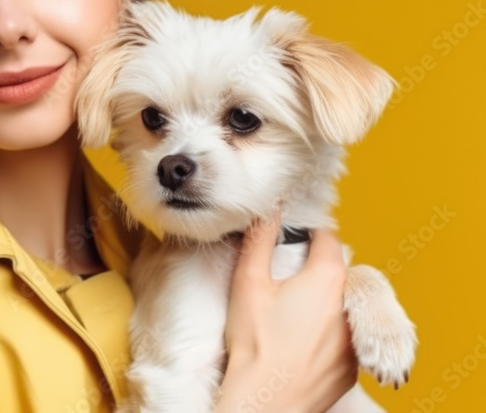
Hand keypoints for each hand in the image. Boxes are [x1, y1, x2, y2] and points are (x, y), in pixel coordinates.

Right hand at [214, 211, 358, 412]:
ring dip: (324, 303)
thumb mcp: (248, 282)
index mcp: (327, 278)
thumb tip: (268, 210)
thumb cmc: (255, 341)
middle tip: (285, 281)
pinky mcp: (351, 366)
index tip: (291, 241)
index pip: (328, 237)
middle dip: (314, 270)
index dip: (308, 234)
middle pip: (337, 272)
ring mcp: (354, 339)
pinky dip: (327, 335)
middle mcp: (349, 305)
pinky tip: (299, 343)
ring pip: (342, 306)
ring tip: (291, 316)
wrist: (266, 399)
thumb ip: (260, 240)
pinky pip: (344, 338)